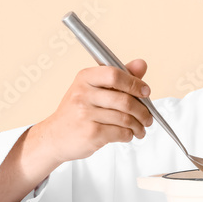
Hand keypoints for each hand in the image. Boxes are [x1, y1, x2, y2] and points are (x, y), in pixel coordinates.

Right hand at [29, 59, 153, 166]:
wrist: (54, 137)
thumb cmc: (77, 112)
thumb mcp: (93, 89)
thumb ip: (119, 77)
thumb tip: (141, 64)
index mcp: (85, 78)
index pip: (114, 74)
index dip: (135, 83)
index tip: (145, 91)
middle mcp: (83, 94)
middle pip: (125, 100)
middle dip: (143, 111)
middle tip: (148, 117)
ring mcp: (85, 114)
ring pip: (125, 118)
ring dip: (139, 125)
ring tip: (140, 128)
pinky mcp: (91, 133)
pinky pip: (121, 132)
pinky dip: (129, 135)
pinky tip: (128, 135)